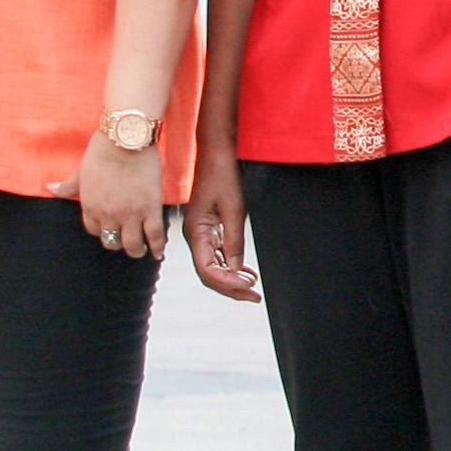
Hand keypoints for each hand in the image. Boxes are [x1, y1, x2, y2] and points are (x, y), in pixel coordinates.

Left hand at [53, 132, 165, 259]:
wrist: (125, 142)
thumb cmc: (102, 152)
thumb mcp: (81, 171)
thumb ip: (68, 185)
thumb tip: (50, 188)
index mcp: (91, 207)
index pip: (93, 230)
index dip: (101, 230)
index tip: (109, 228)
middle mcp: (109, 215)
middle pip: (111, 241)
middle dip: (117, 242)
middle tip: (125, 239)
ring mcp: (131, 215)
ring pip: (133, 244)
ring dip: (136, 250)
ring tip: (141, 249)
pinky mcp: (150, 209)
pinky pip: (155, 235)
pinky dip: (158, 246)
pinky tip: (159, 252)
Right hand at [184, 151, 259, 301]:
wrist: (216, 154)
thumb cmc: (224, 177)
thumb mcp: (234, 209)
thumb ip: (234, 241)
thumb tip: (236, 271)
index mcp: (196, 233)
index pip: (207, 270)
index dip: (228, 284)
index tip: (250, 289)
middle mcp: (195, 237)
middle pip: (208, 274)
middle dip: (231, 288)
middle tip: (255, 297)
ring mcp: (200, 234)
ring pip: (212, 267)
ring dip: (231, 280)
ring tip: (253, 288)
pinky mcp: (208, 230)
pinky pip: (216, 256)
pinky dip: (230, 267)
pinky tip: (245, 272)